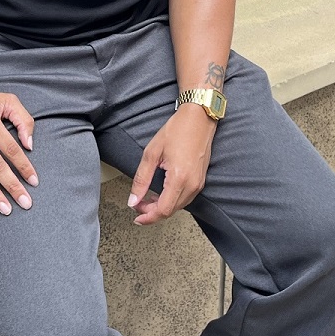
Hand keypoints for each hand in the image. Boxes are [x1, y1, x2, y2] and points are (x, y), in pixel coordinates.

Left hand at [128, 105, 214, 224]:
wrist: (199, 118)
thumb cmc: (178, 130)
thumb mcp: (152, 153)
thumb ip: (141, 179)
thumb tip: (133, 200)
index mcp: (179, 178)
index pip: (163, 210)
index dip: (147, 217)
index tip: (136, 216)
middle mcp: (192, 184)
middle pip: (171, 211)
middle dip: (152, 213)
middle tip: (138, 205)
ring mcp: (199, 183)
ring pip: (178, 207)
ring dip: (162, 207)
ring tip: (147, 199)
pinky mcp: (201, 180)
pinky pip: (185, 198)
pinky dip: (172, 200)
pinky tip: (161, 193)